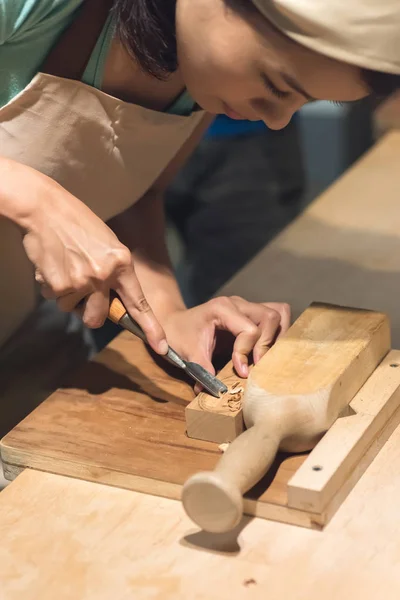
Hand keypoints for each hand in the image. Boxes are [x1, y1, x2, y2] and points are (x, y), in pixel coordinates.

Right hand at [18, 170, 166, 353]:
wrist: (45, 209)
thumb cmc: (78, 223)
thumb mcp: (109, 243)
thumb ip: (114, 272)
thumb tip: (113, 298)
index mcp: (121, 264)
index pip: (139, 303)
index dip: (151, 328)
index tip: (162, 348)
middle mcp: (103, 276)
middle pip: (97, 319)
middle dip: (89, 312)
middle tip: (83, 293)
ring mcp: (80, 282)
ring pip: (71, 308)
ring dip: (67, 294)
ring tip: (66, 266)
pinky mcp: (57, 285)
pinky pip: (53, 297)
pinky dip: (51, 285)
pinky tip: (54, 263)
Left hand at [160, 296, 290, 381]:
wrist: (173, 322)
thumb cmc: (179, 334)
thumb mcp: (188, 353)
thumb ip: (203, 371)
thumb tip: (218, 391)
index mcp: (222, 308)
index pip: (249, 329)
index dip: (247, 353)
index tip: (241, 372)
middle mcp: (238, 303)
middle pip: (270, 317)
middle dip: (267, 344)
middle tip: (257, 365)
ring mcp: (247, 306)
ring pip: (278, 312)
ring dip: (277, 336)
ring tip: (267, 357)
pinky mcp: (251, 313)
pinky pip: (275, 316)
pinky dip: (277, 332)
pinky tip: (268, 350)